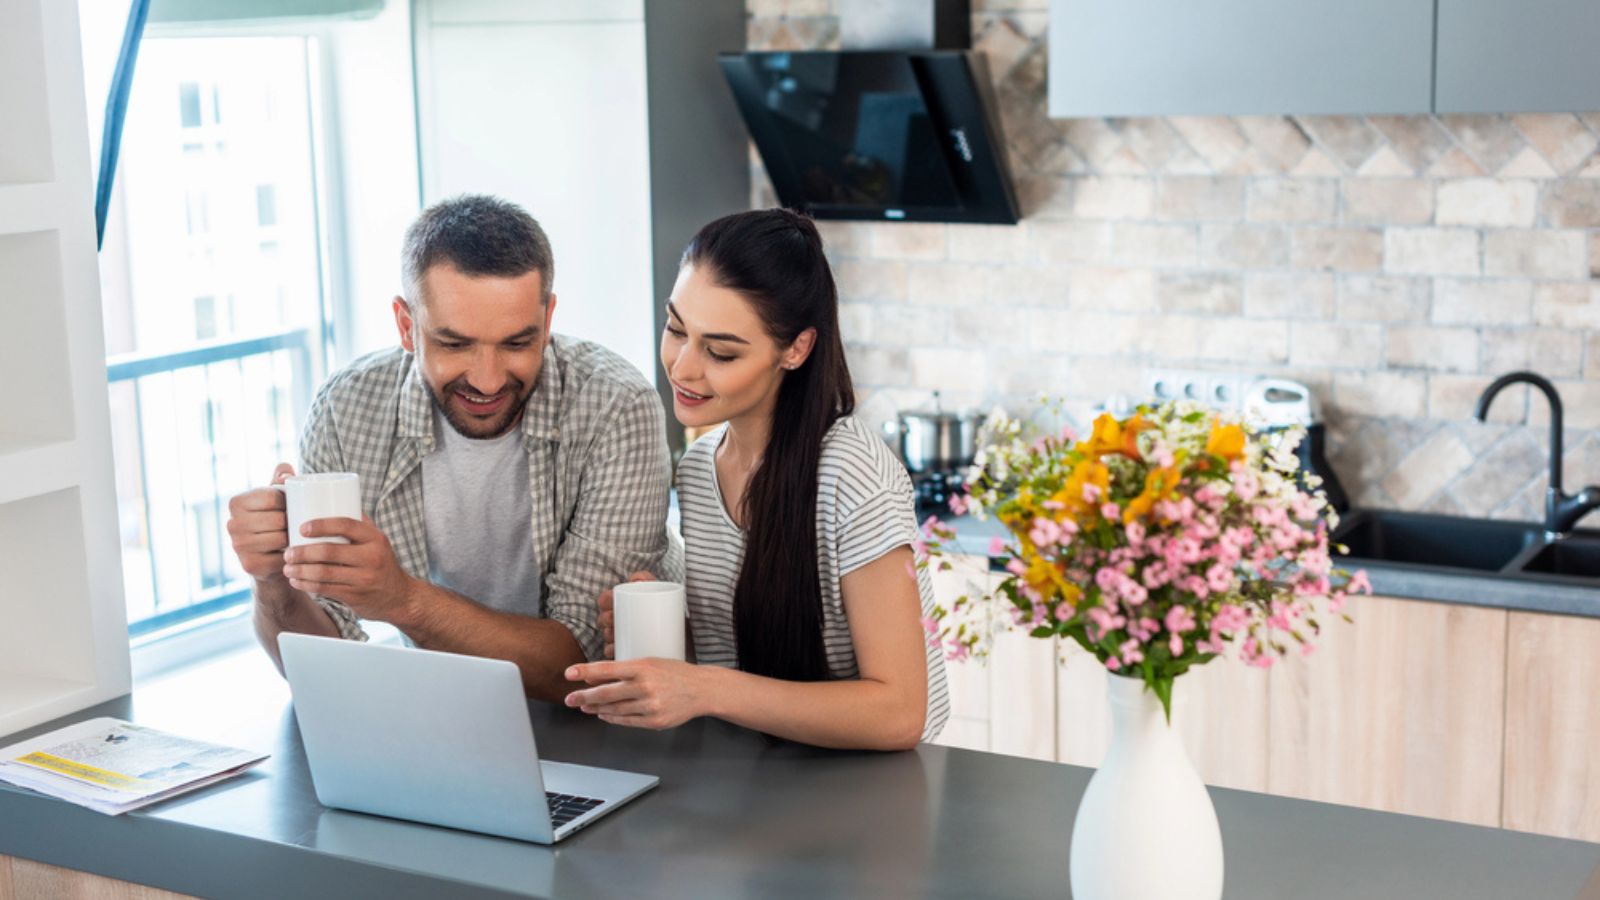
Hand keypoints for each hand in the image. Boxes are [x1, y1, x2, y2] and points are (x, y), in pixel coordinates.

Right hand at [226, 463, 294, 583]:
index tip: (293, 507)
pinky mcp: (249, 565)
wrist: (271, 558)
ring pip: (281, 538)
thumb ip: (281, 479)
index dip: (290, 502)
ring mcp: (238, 546)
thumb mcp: (276, 498)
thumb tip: (286, 472)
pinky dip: (291, 556)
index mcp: (236, 502)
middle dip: (294, 522)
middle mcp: (232, 523)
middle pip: (278, 519)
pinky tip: (290, 553)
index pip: (273, 497)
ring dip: (294, 539)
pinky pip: (281, 558)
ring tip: (295, 538)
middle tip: (298, 526)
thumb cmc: (276, 520)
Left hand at [281, 515, 416, 622]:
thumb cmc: (380, 561)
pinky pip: (326, 590)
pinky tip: (296, 581)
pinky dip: (306, 585)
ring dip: (300, 570)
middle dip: (303, 552)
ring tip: (287, 568)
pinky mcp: (356, 596)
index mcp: (375, 538)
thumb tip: (332, 499)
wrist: (398, 596)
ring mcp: (364, 578)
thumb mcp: (377, 540)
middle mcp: (372, 557)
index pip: (347, 525)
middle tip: (288, 552)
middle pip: (330, 551)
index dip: (322, 525)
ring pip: (324, 573)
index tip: (301, 528)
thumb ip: (358, 523)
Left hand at [563, 659, 707, 729]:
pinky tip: (604, 714)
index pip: (607, 668)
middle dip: (584, 696)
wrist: (702, 689)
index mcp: (643, 667)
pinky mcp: (655, 721)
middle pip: (606, 693)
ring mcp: (650, 705)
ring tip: (585, 706)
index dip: (585, 671)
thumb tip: (595, 676)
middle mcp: (645, 686)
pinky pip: (626, 721)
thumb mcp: (650, 662)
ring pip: (614, 709)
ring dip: (596, 708)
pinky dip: (612, 718)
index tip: (569, 673)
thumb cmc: (675, 673)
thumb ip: (625, 670)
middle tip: (569, 698)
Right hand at [597, 570, 655, 659]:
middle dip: (605, 618)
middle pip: (603, 619)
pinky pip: (613, 653)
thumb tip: (634, 578)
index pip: (605, 600)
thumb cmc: (664, 606)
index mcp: (621, 604)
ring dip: (607, 635)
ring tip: (614, 635)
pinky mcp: (626, 651)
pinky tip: (614, 650)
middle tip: (613, 619)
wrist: (678, 630)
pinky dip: (611, 651)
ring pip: (607, 636)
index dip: (605, 600)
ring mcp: (621, 636)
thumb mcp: (657, 590)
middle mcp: (617, 620)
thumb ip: (646, 578)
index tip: (612, 600)